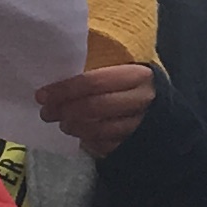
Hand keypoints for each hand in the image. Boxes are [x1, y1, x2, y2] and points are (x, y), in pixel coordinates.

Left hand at [35, 62, 159, 158]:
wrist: (164, 103)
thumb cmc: (136, 80)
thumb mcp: (125, 64)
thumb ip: (100, 63)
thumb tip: (63, 61)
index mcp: (136, 75)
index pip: (94, 82)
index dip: (65, 89)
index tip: (42, 95)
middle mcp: (140, 100)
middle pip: (94, 107)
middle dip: (65, 110)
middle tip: (46, 112)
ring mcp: (139, 124)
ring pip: (99, 130)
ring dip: (75, 128)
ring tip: (62, 123)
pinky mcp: (136, 142)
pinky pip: (107, 145)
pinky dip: (89, 141)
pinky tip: (80, 135)